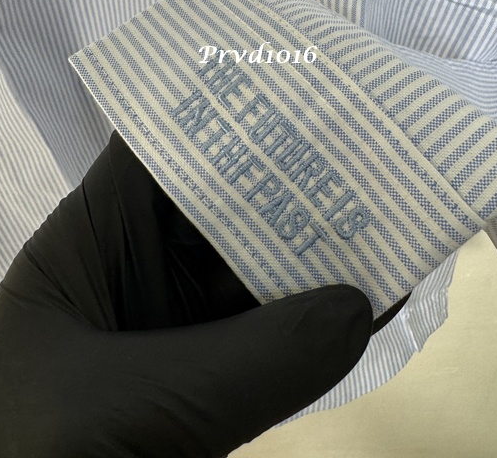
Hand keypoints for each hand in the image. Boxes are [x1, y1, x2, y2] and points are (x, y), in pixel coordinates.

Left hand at [0, 131, 372, 456]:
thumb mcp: (128, 403)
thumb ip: (245, 363)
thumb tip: (360, 307)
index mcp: (96, 239)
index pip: (166, 149)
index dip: (234, 114)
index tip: (309, 93)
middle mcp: (143, 267)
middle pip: (227, 205)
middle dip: (296, 179)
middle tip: (380, 150)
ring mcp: (181, 327)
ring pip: (259, 273)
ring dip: (321, 250)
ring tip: (400, 213)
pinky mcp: (210, 383)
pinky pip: (274, 342)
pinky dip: (321, 324)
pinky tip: (379, 297)